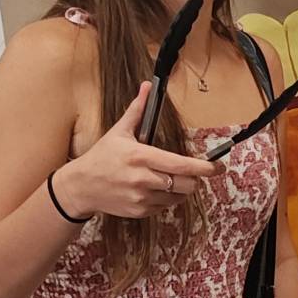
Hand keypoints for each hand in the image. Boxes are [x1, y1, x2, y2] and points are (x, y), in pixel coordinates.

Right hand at [52, 82, 222, 218]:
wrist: (81, 186)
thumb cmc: (102, 156)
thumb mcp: (119, 131)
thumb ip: (137, 110)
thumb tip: (147, 86)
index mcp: (140, 156)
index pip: (180, 165)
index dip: (203, 168)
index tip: (217, 167)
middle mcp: (142, 179)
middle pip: (186, 184)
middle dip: (194, 178)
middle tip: (192, 172)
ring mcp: (141, 198)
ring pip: (178, 197)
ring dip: (181, 189)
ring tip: (169, 178)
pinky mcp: (139, 211)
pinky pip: (164, 207)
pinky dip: (167, 198)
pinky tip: (155, 188)